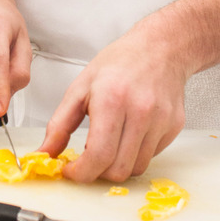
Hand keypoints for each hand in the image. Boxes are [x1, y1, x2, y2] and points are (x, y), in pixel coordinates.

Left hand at [40, 12, 186, 182]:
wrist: (160, 48)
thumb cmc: (120, 63)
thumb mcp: (80, 87)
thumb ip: (60, 124)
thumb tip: (45, 153)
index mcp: (112, 99)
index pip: (98, 155)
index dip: (81, 172)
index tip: (72, 171)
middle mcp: (140, 111)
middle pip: (118, 169)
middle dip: (98, 172)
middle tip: (89, 158)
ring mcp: (161, 120)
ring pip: (135, 168)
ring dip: (118, 164)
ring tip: (110, 142)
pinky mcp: (173, 127)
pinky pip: (151, 156)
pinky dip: (136, 153)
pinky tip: (130, 133)